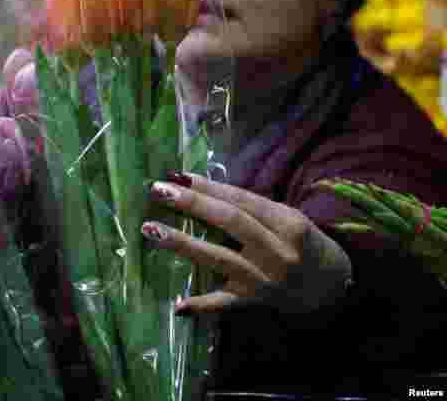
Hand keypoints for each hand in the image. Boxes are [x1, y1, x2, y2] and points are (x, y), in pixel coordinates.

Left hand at [142, 172, 352, 315]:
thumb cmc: (300, 243)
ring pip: (220, 258)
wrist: (330, 287)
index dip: (208, 187)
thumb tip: (196, 186)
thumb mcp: (284, 217)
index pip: (241, 200)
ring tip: (151, 229)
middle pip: (231, 222)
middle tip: (158, 191)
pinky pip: (224, 303)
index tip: (175, 176)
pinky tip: (177, 305)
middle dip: (193, 205)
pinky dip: (201, 305)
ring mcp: (265, 278)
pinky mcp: (254, 302)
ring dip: (184, 243)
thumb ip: (247, 206)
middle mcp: (278, 251)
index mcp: (288, 222)